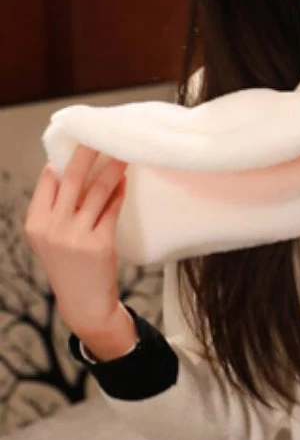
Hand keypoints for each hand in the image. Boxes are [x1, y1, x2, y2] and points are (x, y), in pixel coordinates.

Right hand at [24, 146, 135, 359]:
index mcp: (35, 224)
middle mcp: (51, 228)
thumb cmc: (70, 266)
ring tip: (122, 154)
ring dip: (110, 170)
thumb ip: (56, 209)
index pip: (48, 182)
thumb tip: (68, 172)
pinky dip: (118, 193)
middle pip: (70, 181)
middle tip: (101, 137)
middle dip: (86, 155)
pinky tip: (125, 181)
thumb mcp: (51, 238)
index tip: (77, 141)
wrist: (84, 303)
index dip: (62, 160)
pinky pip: (111, 210)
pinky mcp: (99, 244)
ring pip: (95, 192)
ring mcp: (75, 236)